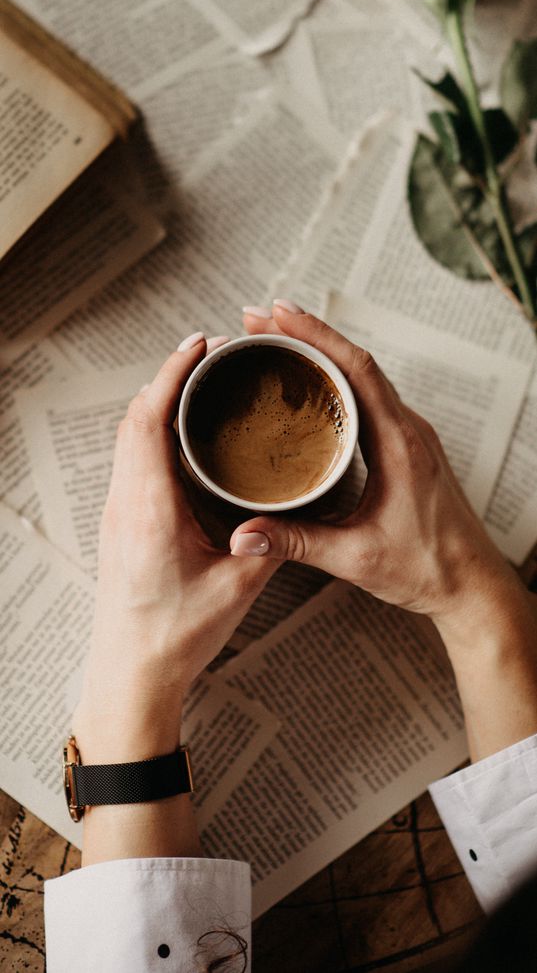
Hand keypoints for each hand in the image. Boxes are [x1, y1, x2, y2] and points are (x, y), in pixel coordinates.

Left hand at [73, 333, 280, 764]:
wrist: (131, 673)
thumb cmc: (175, 636)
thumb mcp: (236, 589)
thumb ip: (267, 545)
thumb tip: (292, 510)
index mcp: (150, 508)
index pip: (150, 420)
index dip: (173, 374)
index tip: (200, 345)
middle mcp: (127, 501)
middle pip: (136, 417)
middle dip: (170, 377)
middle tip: (211, 354)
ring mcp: (119, 510)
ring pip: (130, 436)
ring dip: (159, 402)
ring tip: (201, 384)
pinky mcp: (122, 522)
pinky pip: (132, 458)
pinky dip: (154, 430)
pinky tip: (184, 434)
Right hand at [235, 303, 536, 762]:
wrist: (473, 587)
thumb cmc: (428, 570)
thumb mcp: (356, 558)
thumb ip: (297, 544)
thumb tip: (241, 536)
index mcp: (400, 443)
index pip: (357, 370)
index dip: (316, 335)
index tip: (278, 313)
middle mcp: (408, 429)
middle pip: (354, 362)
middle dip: (304, 335)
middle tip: (256, 319)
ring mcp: (409, 435)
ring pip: (362, 376)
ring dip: (319, 354)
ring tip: (272, 341)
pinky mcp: (406, 447)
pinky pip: (368, 397)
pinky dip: (334, 379)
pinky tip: (307, 385)